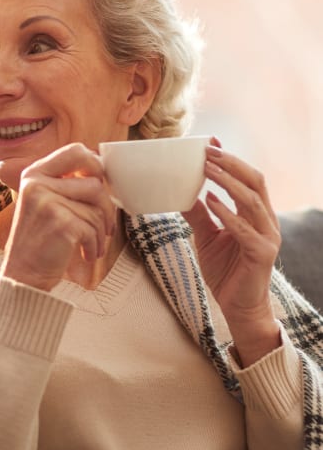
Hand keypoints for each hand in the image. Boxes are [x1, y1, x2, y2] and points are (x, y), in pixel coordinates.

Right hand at [0, 143, 116, 289]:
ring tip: (91, 244)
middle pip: (95, 183)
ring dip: (101, 231)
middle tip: (103, 224)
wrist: (22, 274)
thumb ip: (65, 183)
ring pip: (97, 209)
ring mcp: (47, 202)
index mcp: (34, 174)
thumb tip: (102, 167)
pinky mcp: (60, 222)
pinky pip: (93, 228)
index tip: (100, 184)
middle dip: (105, 208)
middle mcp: (37, 184)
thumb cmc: (40, 239)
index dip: (96, 164)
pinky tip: (85, 254)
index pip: (75, 151)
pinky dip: (94, 245)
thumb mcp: (45, 202)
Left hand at [182, 140, 280, 365]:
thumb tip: (182, 194)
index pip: (248, 179)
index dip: (232, 160)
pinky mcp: (261, 254)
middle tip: (208, 151)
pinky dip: (227, 214)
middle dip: (231, 164)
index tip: (211, 143)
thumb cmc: (226, 270)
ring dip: (227, 182)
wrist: (237, 306)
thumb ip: (198, 215)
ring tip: (207, 170)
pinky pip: (244, 230)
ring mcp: (267, 237)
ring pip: (251, 201)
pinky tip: (211, 202)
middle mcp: (266, 221)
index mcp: (256, 214)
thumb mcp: (206, 237)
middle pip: (255, 182)